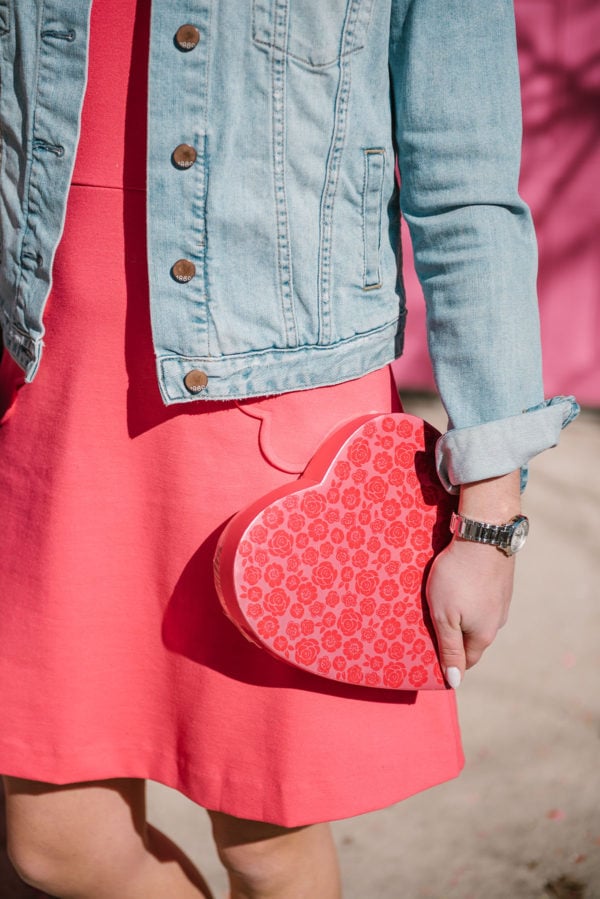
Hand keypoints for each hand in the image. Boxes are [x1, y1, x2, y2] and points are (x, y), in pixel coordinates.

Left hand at [425, 469, 520, 687]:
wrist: (484, 535)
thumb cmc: (458, 578)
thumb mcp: (445, 617)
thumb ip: (449, 648)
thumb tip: (455, 682)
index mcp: (483, 635)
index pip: (465, 661)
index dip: (448, 662)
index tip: (430, 657)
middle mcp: (496, 621)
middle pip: (470, 639)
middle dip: (452, 638)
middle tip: (430, 627)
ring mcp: (501, 601)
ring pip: (476, 617)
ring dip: (460, 616)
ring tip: (440, 604)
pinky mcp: (500, 582)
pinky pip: (481, 599)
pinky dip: (468, 598)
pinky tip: (456, 586)